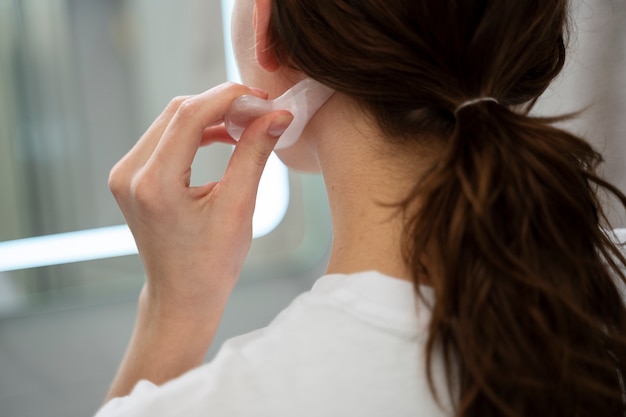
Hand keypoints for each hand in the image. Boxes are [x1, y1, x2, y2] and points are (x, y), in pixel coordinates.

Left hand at [108, 82, 292, 318]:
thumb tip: (278, 116)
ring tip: (247, 123)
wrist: (182, 296)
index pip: (189, 115)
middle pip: (178, 112)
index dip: (229, 97)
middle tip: (260, 109)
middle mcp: (130, 174)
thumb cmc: (212, 264)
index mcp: (154, 184)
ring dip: (210, 116)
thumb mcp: (239, 207)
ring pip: (172, 121)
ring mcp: (126, 174)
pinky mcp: (132, 177)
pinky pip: (166, 138)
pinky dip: (196, 132)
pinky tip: (225, 136)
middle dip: (221, 103)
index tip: (262, 97)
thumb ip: (255, 154)